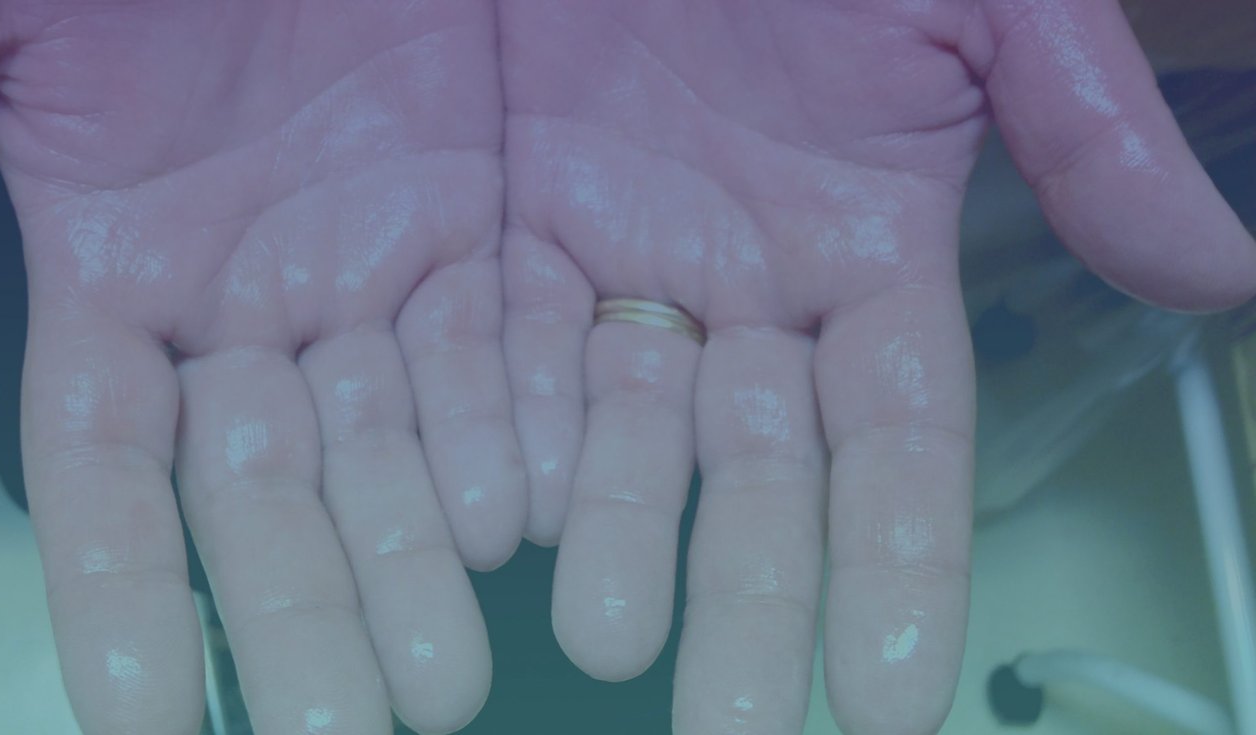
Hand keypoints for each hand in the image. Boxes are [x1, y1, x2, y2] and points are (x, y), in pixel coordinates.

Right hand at [0, 1, 526, 731]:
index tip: (141, 728)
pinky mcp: (477, 231)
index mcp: (115, 277)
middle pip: (267, 499)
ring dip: (420, 566)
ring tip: (446, 684)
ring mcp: (367, 278)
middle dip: (299, 619)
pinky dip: (518, 437)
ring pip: (394, 455)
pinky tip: (535, 530)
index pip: (108, 477)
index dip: (119, 602)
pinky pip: (500, 355)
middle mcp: (243, 311)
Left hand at [497, 1, 1255, 732]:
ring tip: (608, 645)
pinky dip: (502, 432)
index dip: (897, 567)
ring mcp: (626, 264)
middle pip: (754, 484)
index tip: (896, 697)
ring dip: (617, 544)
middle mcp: (749, 292)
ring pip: (622, 439)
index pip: (896, 449)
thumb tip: (1219, 273)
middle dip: (752, 609)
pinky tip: (495, 523)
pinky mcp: (516, 227)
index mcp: (871, 254)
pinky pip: (507, 351)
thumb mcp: (990, 2)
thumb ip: (1084, 131)